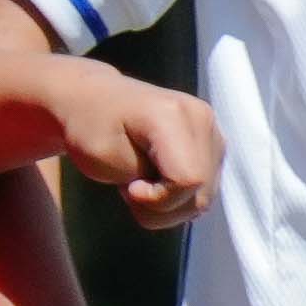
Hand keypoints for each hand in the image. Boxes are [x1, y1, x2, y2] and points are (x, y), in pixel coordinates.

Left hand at [44, 58, 219, 229]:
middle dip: (162, 205)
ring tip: (142, 180)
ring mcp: (212, 132)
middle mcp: (202, 119)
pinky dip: (177, 197)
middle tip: (131, 185)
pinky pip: (203, 191)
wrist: (93, 100)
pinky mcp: (213, 145)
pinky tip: (156, 178)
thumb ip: (146, 188)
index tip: (128, 187)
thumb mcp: (105, 159)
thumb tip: (178, 199)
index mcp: (174, 114)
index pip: (189, 179)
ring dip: (168, 204)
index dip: (158, 198)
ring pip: (204, 198)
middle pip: (200, 194)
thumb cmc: (91, 127)